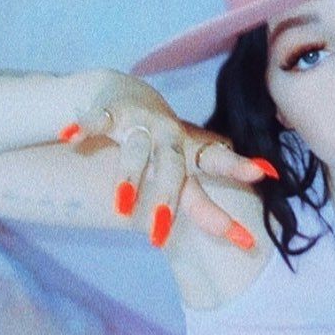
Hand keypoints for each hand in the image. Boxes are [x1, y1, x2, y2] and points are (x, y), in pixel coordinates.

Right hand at [57, 69, 276, 248]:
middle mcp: (169, 137)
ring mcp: (141, 124)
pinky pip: (99, 121)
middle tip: (161, 235)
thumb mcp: (184, 167)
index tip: (263, 175)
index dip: (237, 170)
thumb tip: (248, 242)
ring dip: (129, 178)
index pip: (217, 163)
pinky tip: (71, 136)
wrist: (124, 92)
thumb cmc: (162, 141)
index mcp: (189, 150)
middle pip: (172, 169)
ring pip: (136, 152)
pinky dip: (86, 127)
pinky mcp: (112, 112)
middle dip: (168, 200)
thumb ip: (204, 201)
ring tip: (123, 207)